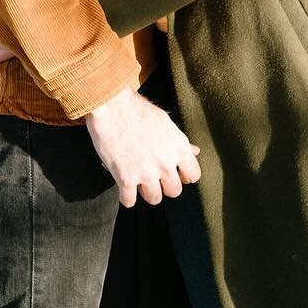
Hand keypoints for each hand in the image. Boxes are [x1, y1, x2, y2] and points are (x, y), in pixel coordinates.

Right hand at [84, 87, 200, 207]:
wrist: (111, 106)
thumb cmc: (138, 110)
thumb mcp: (165, 122)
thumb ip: (180, 142)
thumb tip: (195, 152)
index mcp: (179, 148)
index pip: (193, 176)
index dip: (184, 176)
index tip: (175, 174)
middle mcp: (166, 164)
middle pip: (174, 191)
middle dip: (164, 186)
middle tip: (154, 177)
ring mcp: (146, 173)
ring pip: (154, 199)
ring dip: (146, 192)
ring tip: (138, 181)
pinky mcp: (125, 179)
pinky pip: (129, 202)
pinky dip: (126, 196)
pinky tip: (123, 186)